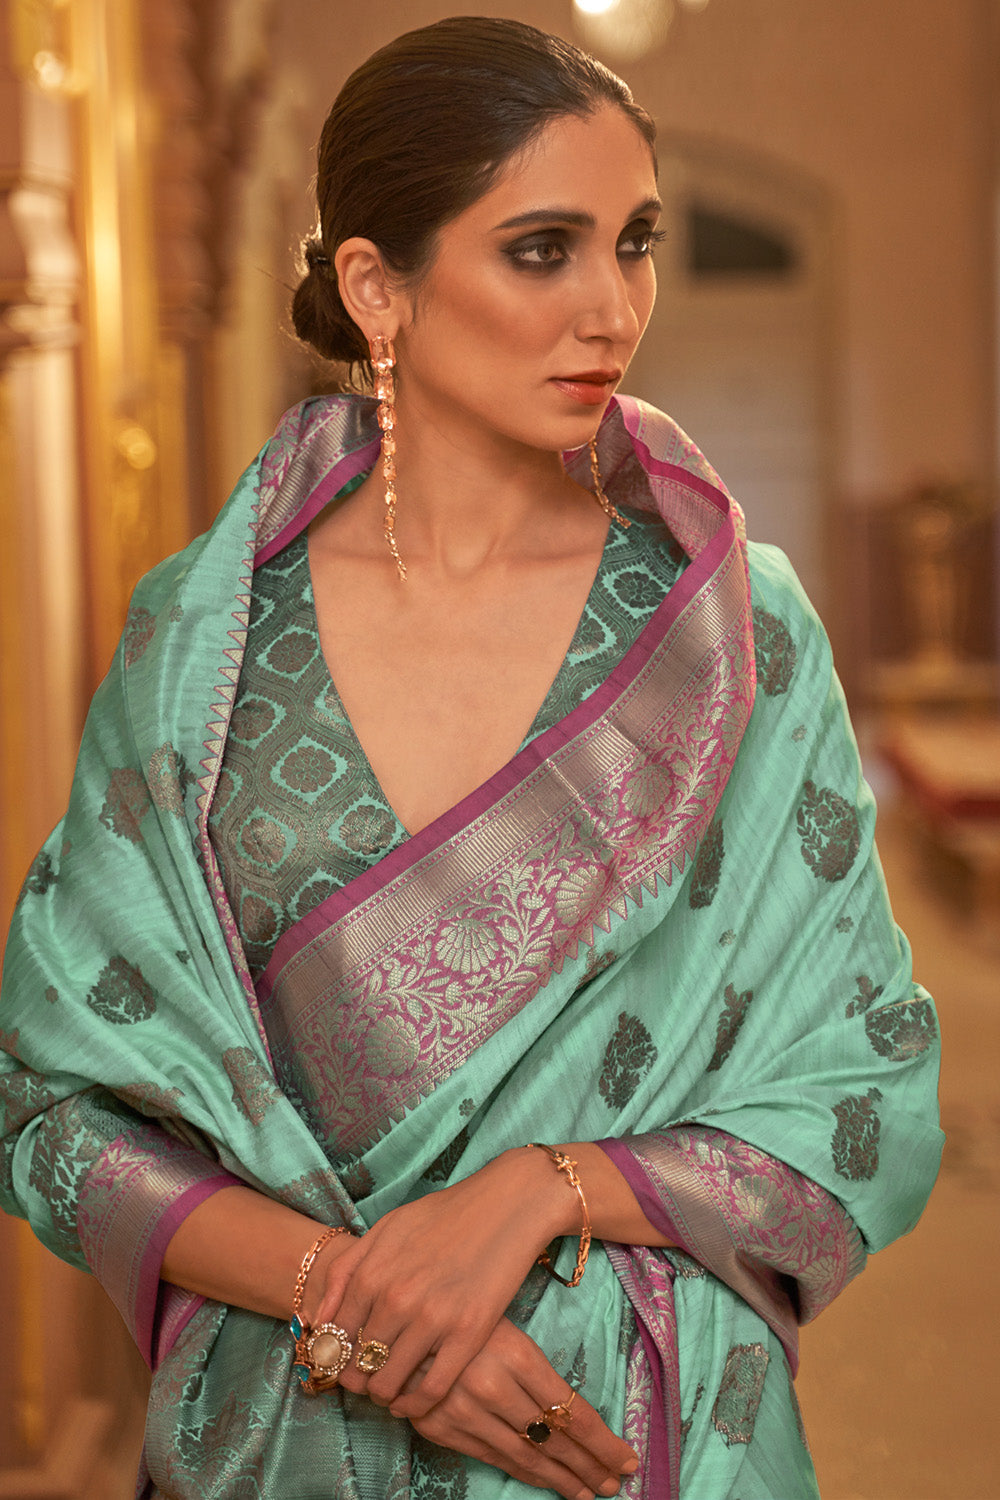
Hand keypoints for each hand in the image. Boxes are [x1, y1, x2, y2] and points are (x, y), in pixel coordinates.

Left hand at [311, 1149, 566, 1416]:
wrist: (505, 1205)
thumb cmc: (444, 1214)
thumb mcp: (386, 1228)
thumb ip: (347, 1270)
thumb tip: (319, 1320)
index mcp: (372, 1273)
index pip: (334, 1336)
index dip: (334, 1358)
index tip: (342, 1364)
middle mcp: (396, 1299)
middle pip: (358, 1364)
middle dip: (356, 1379)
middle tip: (364, 1380)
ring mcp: (432, 1318)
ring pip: (388, 1383)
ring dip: (382, 1394)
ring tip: (388, 1390)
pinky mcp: (467, 1334)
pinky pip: (431, 1389)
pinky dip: (416, 1405)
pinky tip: (412, 1402)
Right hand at [397, 1318, 637, 1498]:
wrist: (393, 1319)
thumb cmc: (461, 1315)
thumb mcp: (505, 1328)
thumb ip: (535, 1373)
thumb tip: (575, 1417)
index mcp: (516, 1354)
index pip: (571, 1412)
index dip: (602, 1442)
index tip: (626, 1458)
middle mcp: (493, 1387)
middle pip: (554, 1440)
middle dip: (589, 1466)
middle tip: (616, 1482)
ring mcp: (466, 1412)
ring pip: (526, 1456)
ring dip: (562, 1478)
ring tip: (590, 1491)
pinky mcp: (444, 1429)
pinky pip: (495, 1458)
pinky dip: (525, 1473)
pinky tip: (547, 1481)